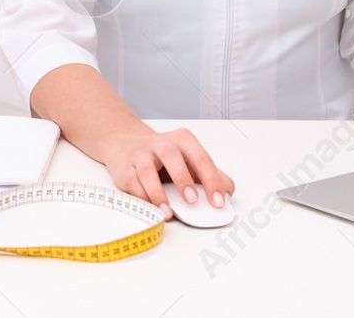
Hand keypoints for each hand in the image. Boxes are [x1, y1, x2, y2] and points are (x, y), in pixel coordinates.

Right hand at [104, 125, 235, 217]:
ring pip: (147, 170)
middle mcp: (161, 143)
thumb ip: (213, 175)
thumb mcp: (191, 161)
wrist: (127, 145)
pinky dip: (142, 197)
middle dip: (183, 179)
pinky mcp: (126, 168)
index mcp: (183, 140)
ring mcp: (141, 155)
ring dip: (158, 193)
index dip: (212, 181)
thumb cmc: (165, 158)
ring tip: (168, 212)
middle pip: (171, 156)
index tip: (218, 201)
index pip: (201, 158)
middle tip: (192, 201)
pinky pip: (133, 183)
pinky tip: (152, 208)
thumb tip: (227, 193)